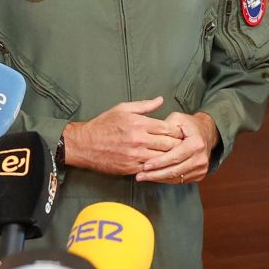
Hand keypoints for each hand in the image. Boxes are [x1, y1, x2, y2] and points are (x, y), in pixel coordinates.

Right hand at [64, 97, 181, 175]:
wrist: (84, 144)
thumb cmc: (103, 124)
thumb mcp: (122, 108)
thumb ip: (144, 105)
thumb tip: (161, 100)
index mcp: (139, 123)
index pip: (167, 128)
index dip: (177, 131)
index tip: (181, 133)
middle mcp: (139, 139)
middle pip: (168, 144)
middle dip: (178, 145)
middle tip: (184, 146)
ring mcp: (135, 155)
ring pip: (162, 158)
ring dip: (170, 158)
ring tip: (177, 156)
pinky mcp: (130, 168)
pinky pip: (151, 169)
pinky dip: (158, 168)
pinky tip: (163, 165)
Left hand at [136, 110, 216, 184]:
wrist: (206, 133)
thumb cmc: (189, 125)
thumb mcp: (178, 119)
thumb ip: (165, 127)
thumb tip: (150, 138)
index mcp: (196, 144)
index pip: (175, 157)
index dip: (159, 162)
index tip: (145, 165)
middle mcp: (201, 158)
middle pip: (175, 171)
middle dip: (155, 174)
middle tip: (139, 175)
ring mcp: (201, 168)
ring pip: (176, 178)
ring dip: (158, 179)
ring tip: (143, 177)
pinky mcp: (199, 175)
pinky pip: (179, 180)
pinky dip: (165, 180)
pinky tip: (153, 177)